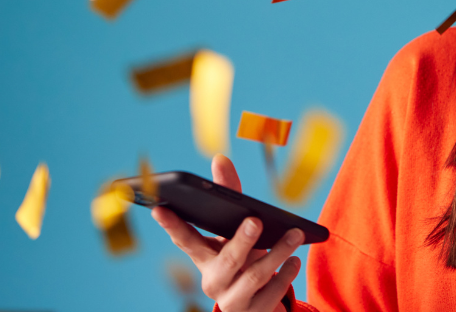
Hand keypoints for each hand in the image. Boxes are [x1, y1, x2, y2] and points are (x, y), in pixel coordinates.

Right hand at [152, 154, 304, 311]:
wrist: (256, 302)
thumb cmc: (242, 257)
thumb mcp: (234, 229)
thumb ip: (229, 194)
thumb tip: (220, 158)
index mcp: (204, 258)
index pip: (185, 240)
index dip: (171, 225)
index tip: (159, 208)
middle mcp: (214, 281)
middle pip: (225, 262)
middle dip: (241, 241)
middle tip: (255, 221)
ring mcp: (233, 300)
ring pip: (253, 277)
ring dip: (276, 253)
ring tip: (294, 235)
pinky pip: (271, 294)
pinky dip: (285, 276)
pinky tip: (295, 260)